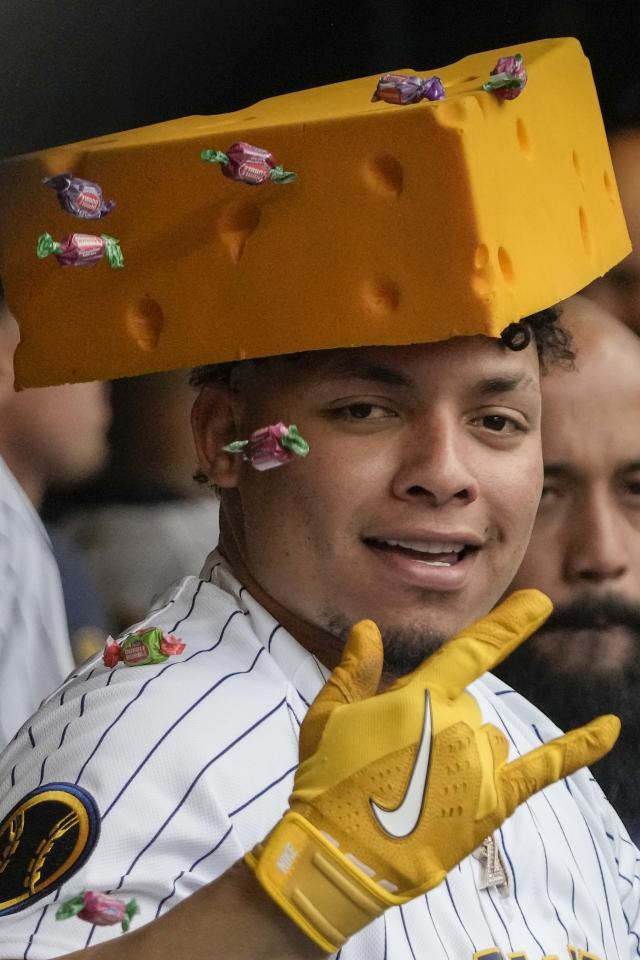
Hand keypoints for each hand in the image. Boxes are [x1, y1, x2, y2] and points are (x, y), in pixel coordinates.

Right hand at [246, 590, 619, 953]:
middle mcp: (460, 723)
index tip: (540, 602)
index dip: (509, 624)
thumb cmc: (329, 780)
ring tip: (420, 785)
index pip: (474, 650)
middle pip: (467, 706)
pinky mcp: (494, 800)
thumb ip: (355, 669)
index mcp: (420, 696)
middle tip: (397, 761)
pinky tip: (609, 727)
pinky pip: (545, 767)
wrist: (341, 853)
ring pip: (489, 738)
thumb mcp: (329, 715)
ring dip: (463, 749)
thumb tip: (369, 627)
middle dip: (436, 724)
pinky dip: (579, 746)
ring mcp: (481, 763)